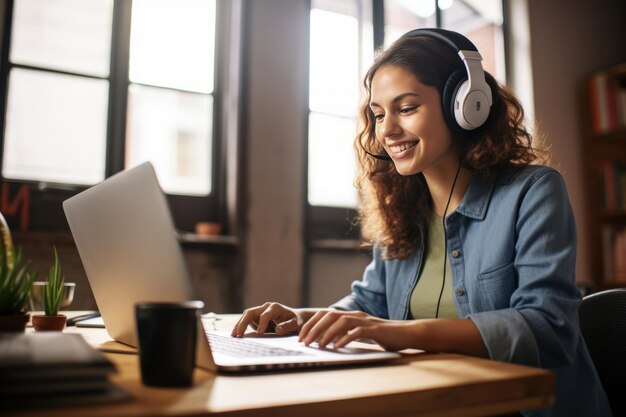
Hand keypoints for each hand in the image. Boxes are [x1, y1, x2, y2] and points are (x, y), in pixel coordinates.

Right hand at [231, 302, 305, 336]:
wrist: (295, 318)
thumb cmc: (295, 321)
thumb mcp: (295, 324)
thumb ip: (287, 326)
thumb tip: (277, 330)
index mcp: (275, 307)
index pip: (265, 315)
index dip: (261, 324)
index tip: (260, 333)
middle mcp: (266, 307)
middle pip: (250, 312)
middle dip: (243, 323)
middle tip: (238, 334)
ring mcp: (260, 311)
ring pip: (246, 316)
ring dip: (239, 325)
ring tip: (233, 335)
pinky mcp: (256, 317)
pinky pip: (247, 320)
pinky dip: (242, 326)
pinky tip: (237, 334)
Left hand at [299, 310, 413, 350]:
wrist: (407, 333)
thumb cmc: (384, 336)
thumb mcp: (361, 334)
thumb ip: (347, 335)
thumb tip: (328, 342)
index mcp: (351, 315)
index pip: (325, 314)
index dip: (311, 324)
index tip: (301, 337)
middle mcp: (356, 315)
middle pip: (330, 316)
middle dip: (314, 329)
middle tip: (304, 342)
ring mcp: (365, 321)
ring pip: (341, 322)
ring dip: (327, 334)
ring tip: (318, 346)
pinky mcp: (375, 330)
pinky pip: (357, 332)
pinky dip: (345, 339)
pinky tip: (337, 347)